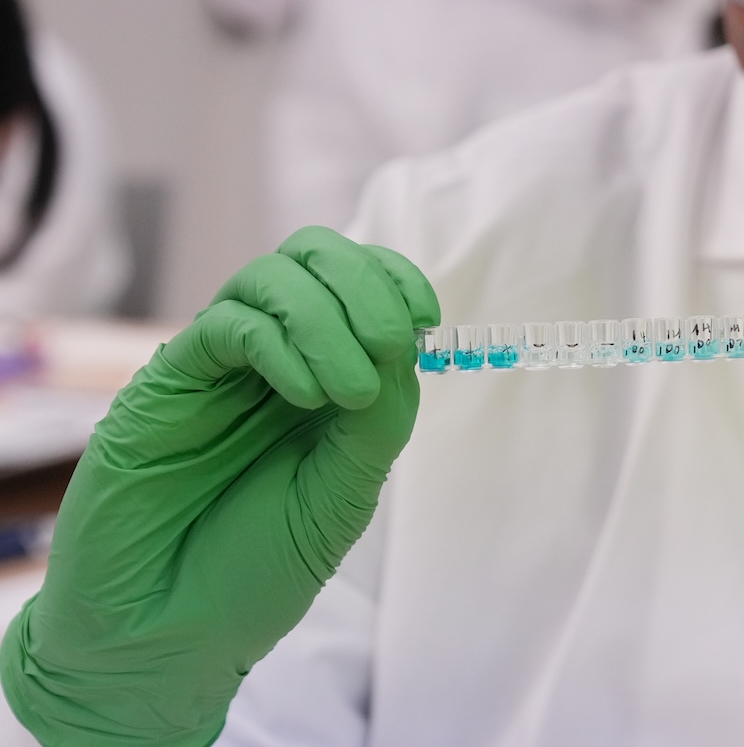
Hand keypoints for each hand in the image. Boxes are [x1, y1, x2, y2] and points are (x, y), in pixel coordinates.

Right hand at [1, 227, 437, 746]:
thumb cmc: (254, 570)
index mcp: (320, 375)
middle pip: (313, 258)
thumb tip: (406, 351)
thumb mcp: (343, 494)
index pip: (358, 285)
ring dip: (328, 317)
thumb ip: (378, 422)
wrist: (167, 637)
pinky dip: (278, 345)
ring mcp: (216, 368)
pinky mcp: (165, 385)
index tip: (427, 322)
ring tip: (351, 389)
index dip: (395, 283)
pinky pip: (224, 327)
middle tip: (393, 341)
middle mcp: (268, 359)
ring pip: (270, 280)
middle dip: (366, 283)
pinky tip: (306, 397)